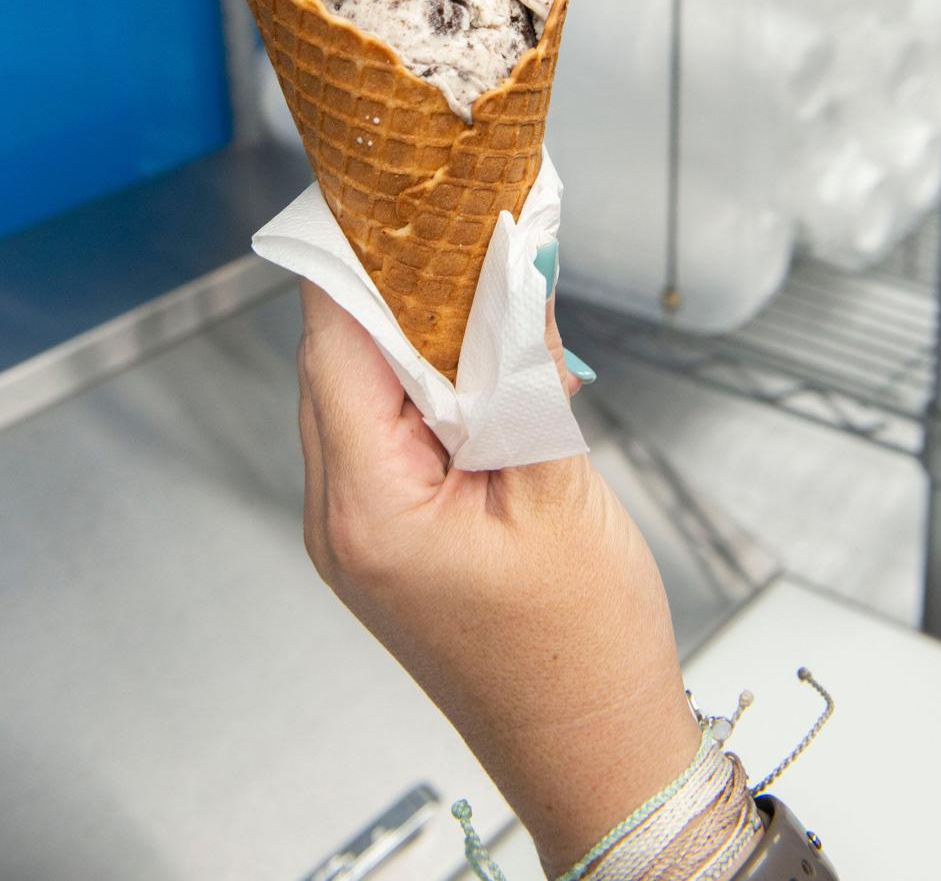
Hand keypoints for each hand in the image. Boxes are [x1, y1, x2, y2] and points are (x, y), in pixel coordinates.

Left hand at [297, 281, 699, 876]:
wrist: (594, 753)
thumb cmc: (581, 652)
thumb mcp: (559, 484)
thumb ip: (523, 363)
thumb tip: (513, 266)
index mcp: (368, 509)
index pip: (334, 345)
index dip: (357, 263)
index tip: (386, 201)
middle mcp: (340, 521)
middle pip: (336, 363)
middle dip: (387, 290)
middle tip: (446, 227)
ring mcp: (355, 536)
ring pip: (357, 396)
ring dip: (407, 337)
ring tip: (470, 283)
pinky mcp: (384, 540)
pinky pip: (382, 435)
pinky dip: (420, 387)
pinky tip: (472, 360)